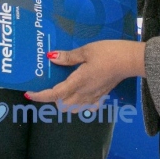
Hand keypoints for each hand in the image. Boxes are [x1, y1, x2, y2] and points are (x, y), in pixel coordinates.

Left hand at [25, 40, 144, 108]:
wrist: (131, 60)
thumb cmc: (109, 52)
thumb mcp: (86, 50)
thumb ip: (68, 57)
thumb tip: (51, 58)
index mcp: (78, 82)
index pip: (54, 95)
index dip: (40, 96)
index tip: (29, 93)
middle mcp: (84, 93)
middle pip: (61, 104)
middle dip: (51, 99)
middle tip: (46, 86)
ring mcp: (94, 96)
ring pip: (73, 108)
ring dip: (64, 102)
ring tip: (60, 89)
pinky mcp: (102, 95)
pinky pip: (87, 107)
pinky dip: (79, 105)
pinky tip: (79, 94)